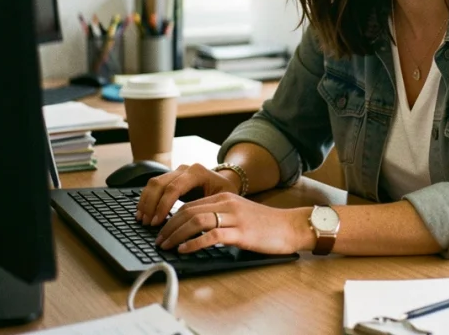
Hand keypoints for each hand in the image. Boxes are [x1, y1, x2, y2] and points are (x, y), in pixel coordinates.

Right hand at [135, 163, 236, 225]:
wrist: (225, 182)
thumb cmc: (225, 192)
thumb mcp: (220, 200)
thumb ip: (204, 208)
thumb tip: (189, 225)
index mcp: (198, 172)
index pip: (174, 187)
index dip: (163, 205)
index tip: (158, 222)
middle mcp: (185, 169)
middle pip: (160, 184)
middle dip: (151, 205)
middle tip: (148, 224)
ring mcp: (176, 171)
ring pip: (154, 183)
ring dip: (146, 202)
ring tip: (143, 220)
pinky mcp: (170, 177)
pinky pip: (153, 185)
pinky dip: (146, 199)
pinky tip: (143, 212)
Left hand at [155, 193, 313, 255]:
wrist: (291, 226)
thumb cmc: (266, 224)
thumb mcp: (239, 214)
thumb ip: (219, 217)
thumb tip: (194, 230)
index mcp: (224, 197)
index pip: (189, 204)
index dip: (171, 218)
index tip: (161, 231)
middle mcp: (227, 203)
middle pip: (188, 211)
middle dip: (168, 227)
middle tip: (158, 241)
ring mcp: (234, 217)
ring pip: (196, 220)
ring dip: (176, 234)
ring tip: (166, 246)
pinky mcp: (241, 233)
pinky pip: (212, 235)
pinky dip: (194, 243)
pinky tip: (185, 250)